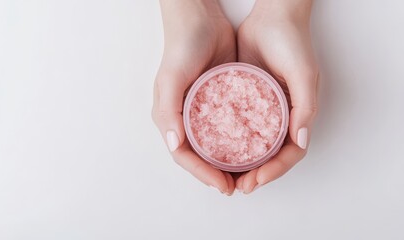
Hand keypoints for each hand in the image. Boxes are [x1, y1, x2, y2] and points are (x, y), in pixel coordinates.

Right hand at [152, 0, 235, 194]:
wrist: (200, 19)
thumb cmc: (181, 47)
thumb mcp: (171, 78)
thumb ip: (169, 111)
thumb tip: (174, 144)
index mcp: (170, 118)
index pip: (184, 156)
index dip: (202, 174)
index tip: (224, 185)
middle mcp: (185, 118)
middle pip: (200, 156)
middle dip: (217, 174)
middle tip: (239, 186)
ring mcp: (203, 110)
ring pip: (215, 145)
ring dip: (229, 162)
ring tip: (248, 174)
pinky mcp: (219, 100)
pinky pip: (228, 128)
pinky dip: (238, 141)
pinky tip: (253, 148)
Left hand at [236, 0, 318, 192]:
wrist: (271, 17)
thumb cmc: (292, 43)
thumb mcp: (304, 73)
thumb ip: (306, 107)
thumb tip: (300, 141)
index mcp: (298, 115)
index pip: (289, 153)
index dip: (274, 171)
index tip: (255, 181)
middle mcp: (281, 117)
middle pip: (270, 155)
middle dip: (255, 174)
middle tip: (236, 186)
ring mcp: (263, 110)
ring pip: (253, 146)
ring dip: (241, 164)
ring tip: (224, 176)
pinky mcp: (245, 100)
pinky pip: (239, 127)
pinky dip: (231, 142)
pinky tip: (216, 150)